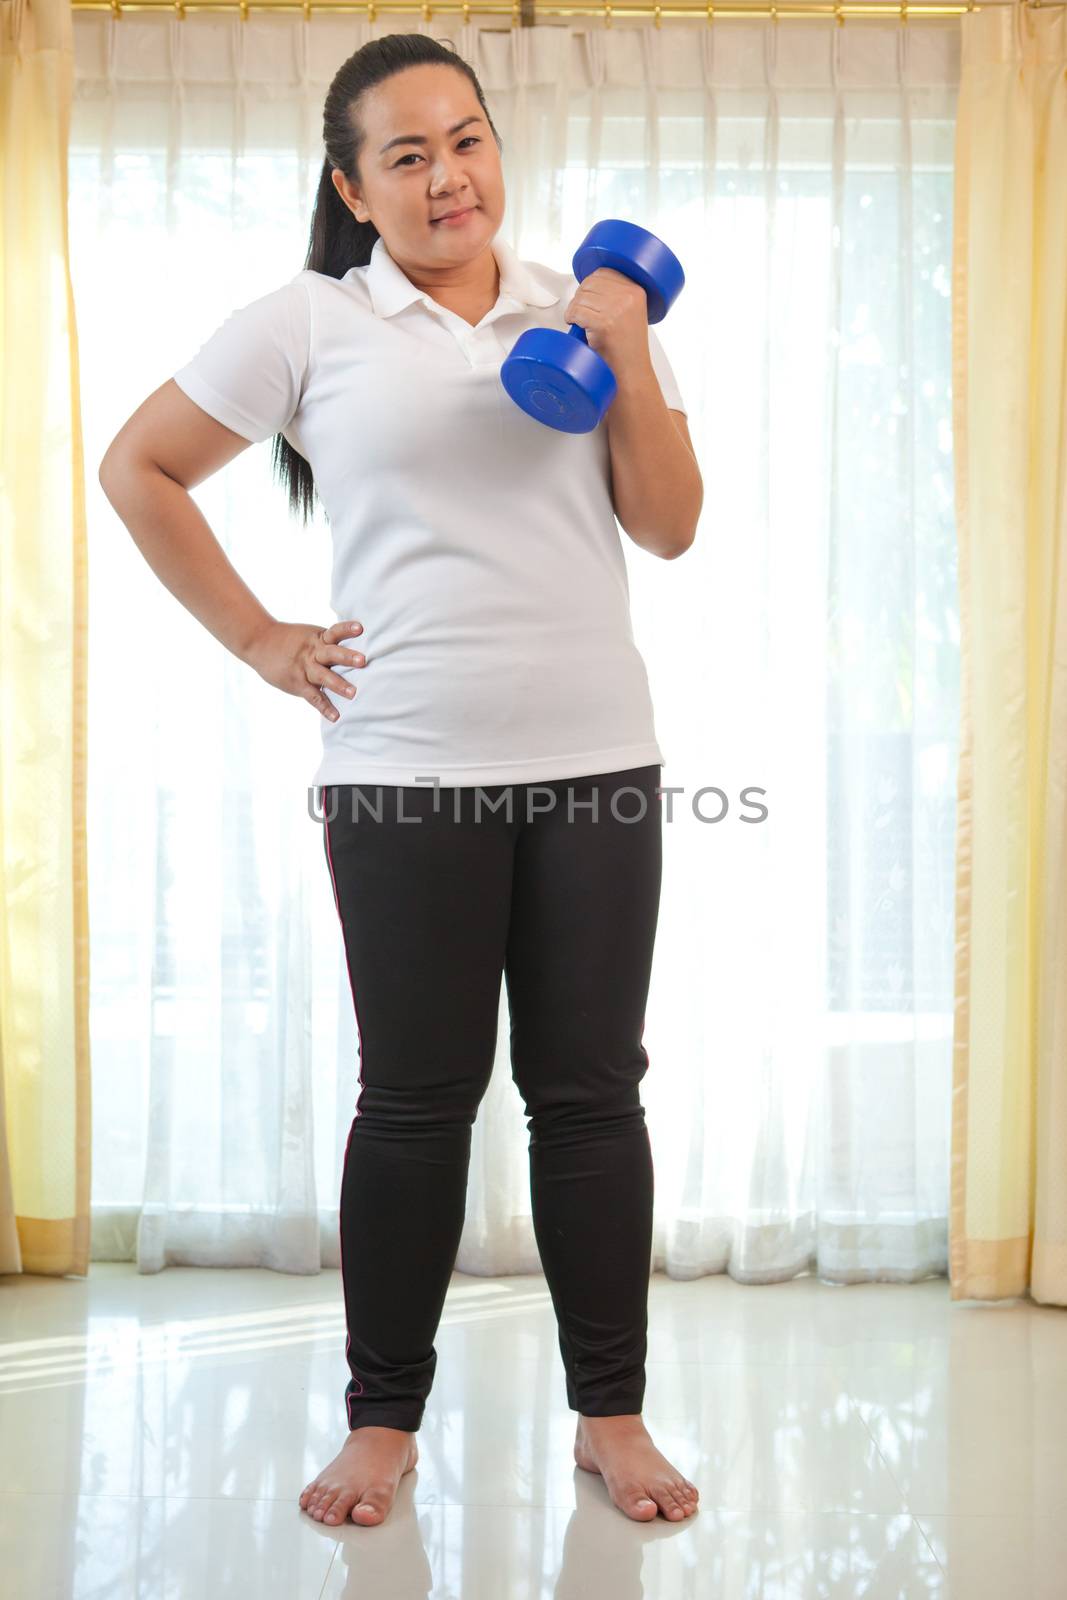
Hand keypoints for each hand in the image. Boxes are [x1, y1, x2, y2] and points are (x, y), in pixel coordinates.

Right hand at [243, 618, 365, 722]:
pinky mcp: (298, 683)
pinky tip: (335, 717)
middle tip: (363, 660)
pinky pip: (313, 696)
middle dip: (347, 657)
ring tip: (353, 693)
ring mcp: (305, 668)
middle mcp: (313, 652)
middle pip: (332, 653)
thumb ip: (328, 642)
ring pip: (323, 676)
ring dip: (338, 684)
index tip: (361, 628)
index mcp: (318, 639)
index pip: (335, 632)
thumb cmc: (290, 640)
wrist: (259, 642)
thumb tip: (354, 649)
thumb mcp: (310, 636)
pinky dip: (324, 707)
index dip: (347, 629)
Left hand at [562, 267, 653, 378]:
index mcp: (637, 291)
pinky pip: (577, 311)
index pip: (604, 272)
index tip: (589, 300)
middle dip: (580, 298)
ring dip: (574, 309)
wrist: (631, 376)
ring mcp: (618, 309)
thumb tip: (589, 286)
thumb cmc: (627, 351)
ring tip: (581, 323)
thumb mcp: (630, 315)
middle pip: (590, 283)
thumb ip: (617, 297)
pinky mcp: (606, 323)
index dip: (590, 285)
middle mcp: (630, 296)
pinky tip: (578, 327)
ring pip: (581, 296)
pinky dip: (571, 318)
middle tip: (583, 315)